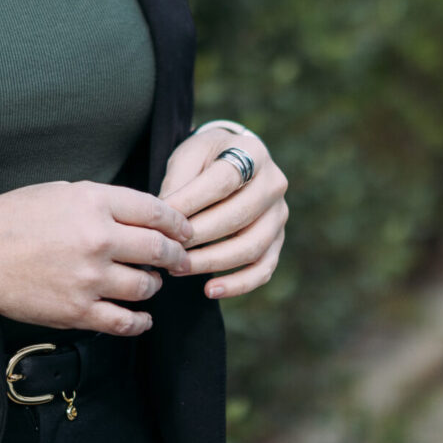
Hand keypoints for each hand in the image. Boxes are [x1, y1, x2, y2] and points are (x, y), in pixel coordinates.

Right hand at [0, 180, 193, 336]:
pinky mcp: (77, 312)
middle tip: (180, 261)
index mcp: (93, 202)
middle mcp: (97, 238)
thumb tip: (140, 216)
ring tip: (150, 283)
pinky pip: (124, 322)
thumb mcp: (60, 192)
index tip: (184, 231)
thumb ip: (101, 202)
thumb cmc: (12, 217)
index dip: (178, 222)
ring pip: (146, 287)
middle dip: (177, 257)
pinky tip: (142, 317)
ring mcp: (89, 278)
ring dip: (154, 286)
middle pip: (159, 250)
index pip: (155, 211)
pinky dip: (140, 321)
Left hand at [159, 126, 287, 299]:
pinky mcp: (278, 240)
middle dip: (198, 236)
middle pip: (238, 216)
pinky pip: (263, 269)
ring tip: (178, 268)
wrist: (230, 162)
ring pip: (251, 247)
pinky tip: (210, 290)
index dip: (192, 201)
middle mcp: (274, 184)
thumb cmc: (204, 159)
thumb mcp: (188, 155)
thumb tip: (165, 220)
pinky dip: (238, 284)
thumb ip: (179, 182)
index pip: (224, 181)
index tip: (163, 218)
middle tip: (167, 248)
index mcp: (252, 153)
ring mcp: (279, 215)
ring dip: (212, 262)